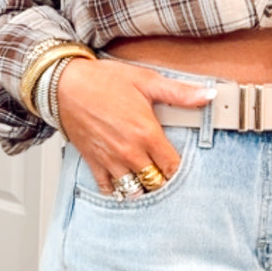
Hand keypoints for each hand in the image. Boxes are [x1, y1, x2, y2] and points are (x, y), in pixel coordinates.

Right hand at [55, 57, 211, 193]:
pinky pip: (109, 188)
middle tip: (165, 170)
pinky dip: (118, 188)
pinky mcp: (94, 162)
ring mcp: (110, 160)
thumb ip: (179, 93)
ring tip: (147, 176)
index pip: (173, 167)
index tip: (180, 164)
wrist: (64, 84)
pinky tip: (124, 179)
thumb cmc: (102, 80)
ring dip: (143, 186)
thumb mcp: (146, 81)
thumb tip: (207, 95)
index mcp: (146, 134)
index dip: (180, 169)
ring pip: (134, 190)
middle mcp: (129, 152)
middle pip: (156, 182)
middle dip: (163, 179)